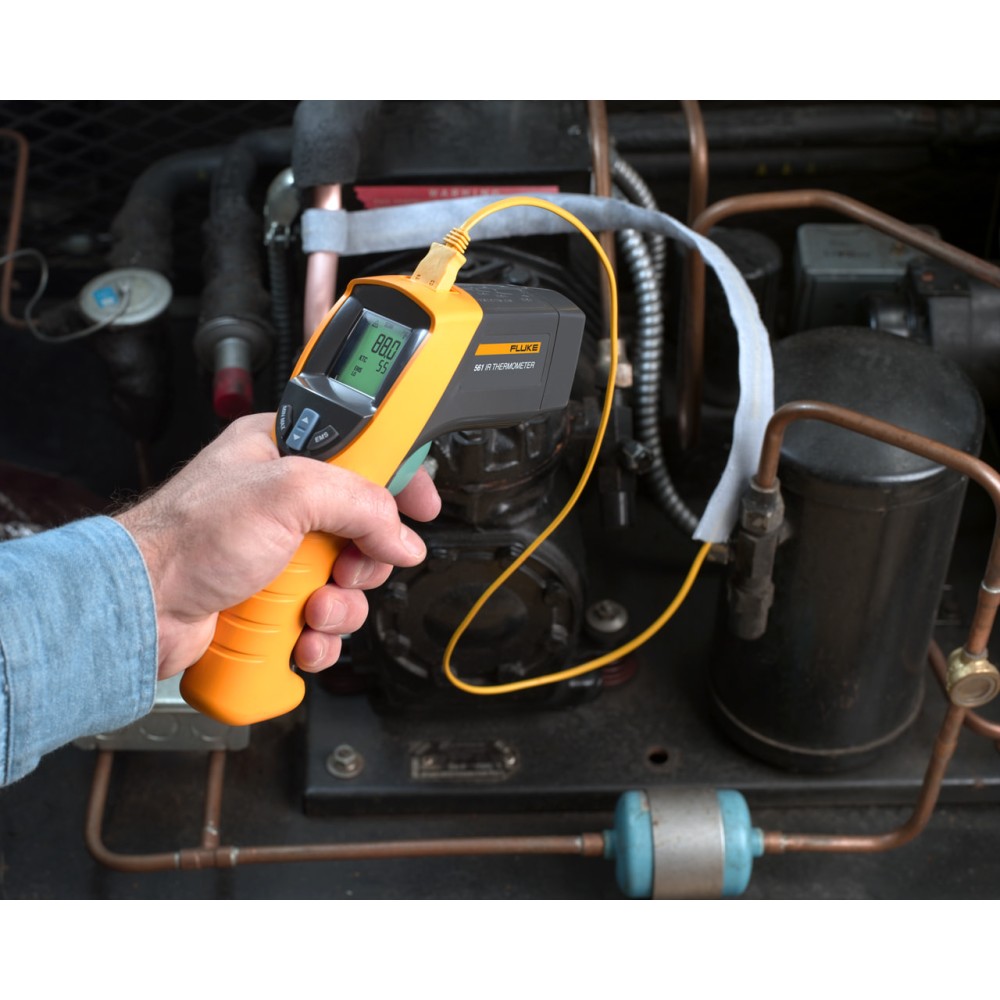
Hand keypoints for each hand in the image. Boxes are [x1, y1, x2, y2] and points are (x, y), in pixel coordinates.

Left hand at [115, 413, 440, 679]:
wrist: (140, 609)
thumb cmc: (185, 539)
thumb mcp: (285, 493)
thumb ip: (358, 502)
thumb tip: (400, 536)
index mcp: (283, 452)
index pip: (363, 454)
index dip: (397, 478)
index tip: (420, 503)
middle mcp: (283, 502)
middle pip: (364, 528)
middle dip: (364, 560)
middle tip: (347, 568)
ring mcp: (278, 555)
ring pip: (347, 582)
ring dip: (341, 606)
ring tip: (313, 611)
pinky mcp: (273, 600)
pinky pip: (324, 621)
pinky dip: (322, 637)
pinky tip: (304, 639)